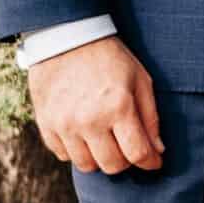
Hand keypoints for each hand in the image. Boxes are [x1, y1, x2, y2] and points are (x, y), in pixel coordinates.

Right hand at [28, 36, 164, 174]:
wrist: (66, 36)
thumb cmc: (109, 57)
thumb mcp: (140, 79)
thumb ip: (150, 117)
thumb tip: (157, 151)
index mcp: (118, 107)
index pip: (137, 154)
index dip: (150, 162)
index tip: (153, 161)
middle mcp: (90, 120)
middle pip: (112, 166)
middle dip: (125, 161)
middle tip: (126, 146)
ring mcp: (65, 124)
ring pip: (86, 165)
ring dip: (99, 158)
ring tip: (104, 139)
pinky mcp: (46, 123)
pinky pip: (63, 155)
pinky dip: (75, 150)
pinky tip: (82, 134)